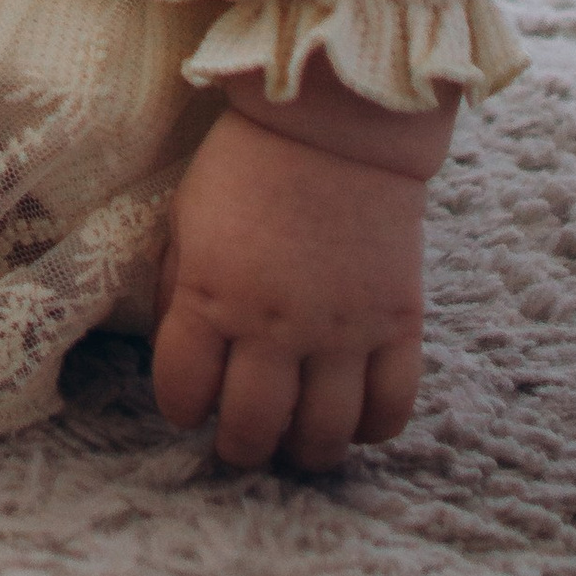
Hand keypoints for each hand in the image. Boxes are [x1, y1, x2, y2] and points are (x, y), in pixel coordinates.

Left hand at [152, 102, 431, 466]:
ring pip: (322, 436)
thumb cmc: (248, 160)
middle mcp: (274, 326)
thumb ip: (179, 285)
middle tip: (242, 439)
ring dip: (303, 452)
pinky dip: (369, 428)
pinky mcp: (396, 325)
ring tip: (295, 441)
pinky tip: (352, 415)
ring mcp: (341, 332)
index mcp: (211, 295)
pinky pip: (388, 409)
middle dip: (239, 447)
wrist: (335, 122)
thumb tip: (178, 344)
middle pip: (253, 429)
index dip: (181, 406)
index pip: (183, 392)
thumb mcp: (187, 215)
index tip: (189, 401)